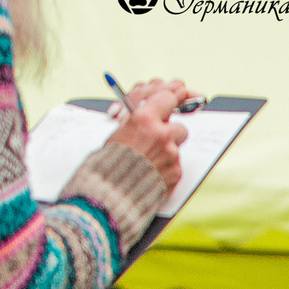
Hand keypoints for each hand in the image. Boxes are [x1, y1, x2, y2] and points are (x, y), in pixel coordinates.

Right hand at [101, 80, 189, 194]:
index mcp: (143, 119)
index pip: (168, 98)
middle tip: (157, 138)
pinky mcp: (176, 171)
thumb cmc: (109, 160)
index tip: (171, 103)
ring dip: (169, 149)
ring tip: (150, 157)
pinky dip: (167, 166)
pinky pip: (176, 163)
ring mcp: (171, 153)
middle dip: (170, 132)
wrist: (110, 190)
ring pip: (178, 146)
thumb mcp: (118, 131)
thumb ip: (137, 120)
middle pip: (179, 126)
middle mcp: (161, 134)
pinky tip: (152, 170)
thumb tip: (149, 109)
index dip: (169, 102)